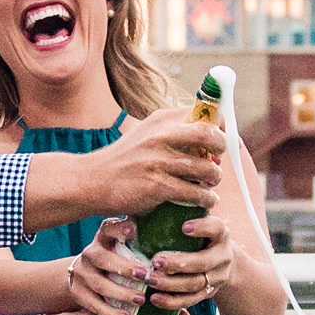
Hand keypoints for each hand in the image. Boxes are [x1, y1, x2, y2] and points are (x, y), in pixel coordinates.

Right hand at [66, 218, 151, 314]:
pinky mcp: (76, 292)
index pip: (108, 227)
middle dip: (123, 267)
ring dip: (120, 293)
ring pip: (98, 283)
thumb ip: (152, 261)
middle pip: (101, 257)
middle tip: (145, 275)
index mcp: (104, 237)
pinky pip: (93, 304)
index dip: (118, 227)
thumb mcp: (130, 254)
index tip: (133, 230)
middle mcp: (90, 252)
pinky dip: (111, 312)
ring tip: (140, 300)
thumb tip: (183, 293)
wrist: (85, 275)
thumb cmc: (120, 263)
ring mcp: (81, 272)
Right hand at [96, 107, 226, 216]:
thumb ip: (171, 132)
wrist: (92, 181)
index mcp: (161, 120)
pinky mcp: (157, 186)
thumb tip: (206, 134)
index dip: (220, 124)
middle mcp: (161, 136)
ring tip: (211, 184)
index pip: (202, 112)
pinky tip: (206, 201)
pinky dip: (206, 199)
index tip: (221, 137)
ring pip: (206, 168)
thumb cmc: (123, 161)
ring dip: (215, 178)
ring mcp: (159, 161)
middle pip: (209, 134)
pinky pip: (194, 193)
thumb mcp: (145, 135)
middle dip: (221, 147)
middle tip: (218, 159)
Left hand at [145, 211, 238, 307]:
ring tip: (150, 279)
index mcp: (221, 234)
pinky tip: (154, 298)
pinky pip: (190, 300)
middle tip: (155, 261)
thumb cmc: (199, 238)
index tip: (184, 227)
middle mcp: (223, 256)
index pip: (216, 228)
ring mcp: (218, 277)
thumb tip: (140, 216)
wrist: (222, 262)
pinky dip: (171, 301)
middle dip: (178, 263)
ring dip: (170, 283)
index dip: (203, 227)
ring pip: (195, 283)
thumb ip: (179, 219)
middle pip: (203, 262)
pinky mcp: (209, 293)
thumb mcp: (198, 225)